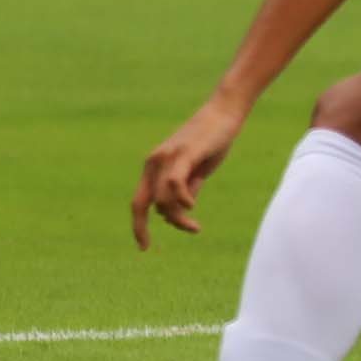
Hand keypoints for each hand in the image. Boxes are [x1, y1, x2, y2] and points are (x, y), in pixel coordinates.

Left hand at [131, 94, 250, 248]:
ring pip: (161, 200)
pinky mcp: (183, 154)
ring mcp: (166, 157)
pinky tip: (191, 205)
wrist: (222, 114)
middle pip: (144, 204)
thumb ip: (187, 187)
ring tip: (195, 226)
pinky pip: (173, 183)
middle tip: (190, 232)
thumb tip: (181, 209)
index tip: (143, 247)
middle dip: (154, 226)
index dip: (137, 226)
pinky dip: (181, 199)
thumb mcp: (196, 171)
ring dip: (178, 218)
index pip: (138, 202)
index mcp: (153, 167)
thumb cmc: (210, 142)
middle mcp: (153, 162)